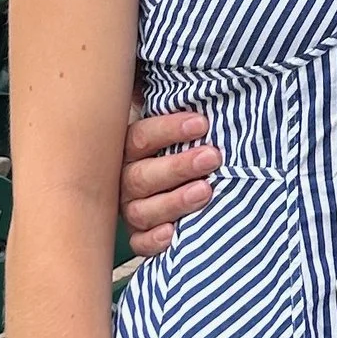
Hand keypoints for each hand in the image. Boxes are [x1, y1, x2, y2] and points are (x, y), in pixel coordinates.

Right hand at [121, 106, 218, 257]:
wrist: (164, 182)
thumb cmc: (175, 148)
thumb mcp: (174, 128)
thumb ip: (180, 114)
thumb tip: (203, 94)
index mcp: (128, 149)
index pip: (141, 137)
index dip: (169, 130)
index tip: (202, 124)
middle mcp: (124, 180)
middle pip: (142, 176)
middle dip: (178, 166)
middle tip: (212, 157)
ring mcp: (130, 209)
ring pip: (142, 210)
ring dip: (174, 201)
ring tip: (206, 190)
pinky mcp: (138, 236)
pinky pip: (139, 243)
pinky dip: (154, 241)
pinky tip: (173, 234)